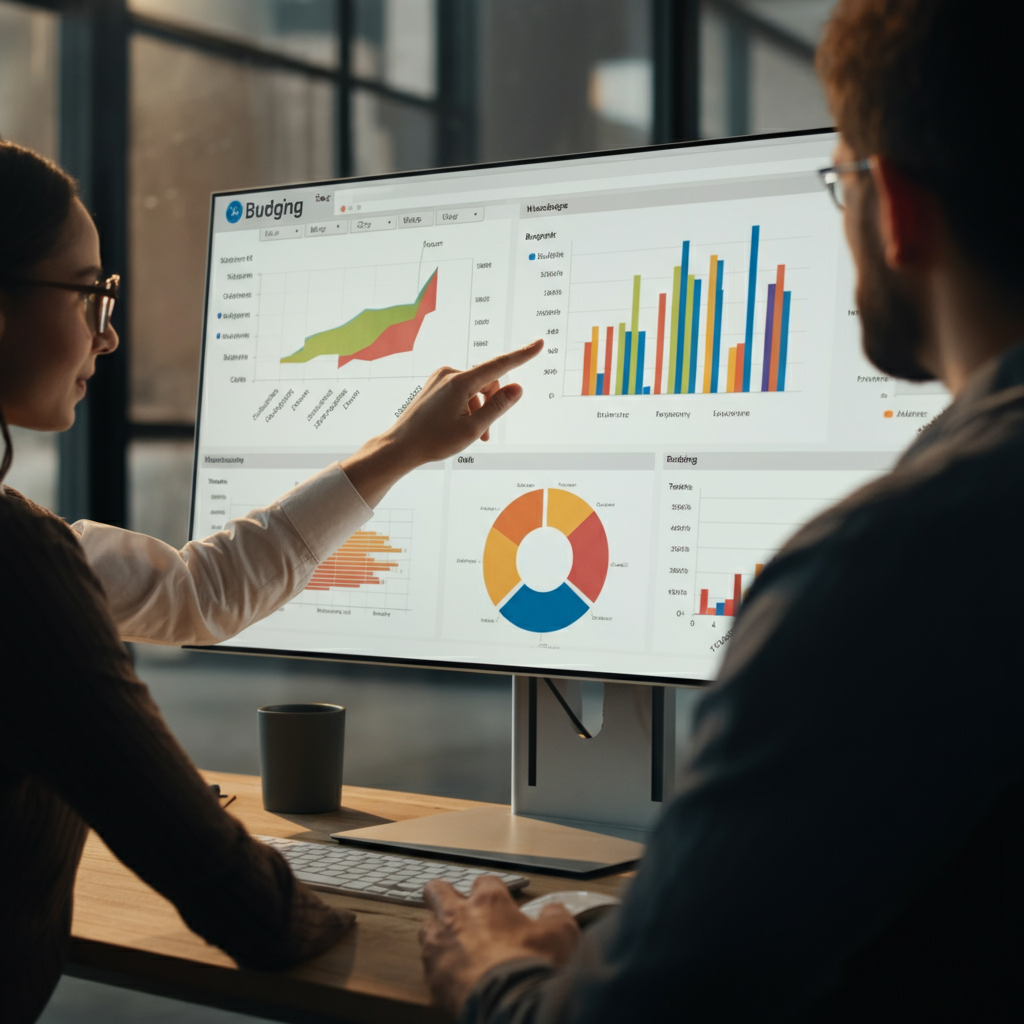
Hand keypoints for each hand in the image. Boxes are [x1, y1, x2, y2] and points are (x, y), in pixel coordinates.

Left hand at [342, 340, 542, 506]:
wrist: (400, 446)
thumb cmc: (434, 440)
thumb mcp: (473, 429)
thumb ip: (497, 407)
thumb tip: (517, 388)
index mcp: (460, 382)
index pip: (499, 365)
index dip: (522, 355)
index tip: (539, 344)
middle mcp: (450, 374)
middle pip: (487, 382)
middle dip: (492, 404)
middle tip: (486, 434)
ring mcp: (441, 378)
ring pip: (474, 389)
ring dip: (479, 409)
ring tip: (473, 435)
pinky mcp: (435, 384)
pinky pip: (461, 391)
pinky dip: (468, 406)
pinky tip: (461, 426)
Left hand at [419, 875, 579, 1016]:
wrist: (507, 1004)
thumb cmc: (529, 967)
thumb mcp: (560, 936)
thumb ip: (556, 917)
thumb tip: (555, 910)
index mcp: (489, 902)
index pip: (484, 881)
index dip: (490, 889)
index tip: (496, 900)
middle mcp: (458, 916)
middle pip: (437, 890)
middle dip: (443, 895)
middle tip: (456, 908)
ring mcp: (440, 944)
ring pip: (426, 925)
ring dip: (437, 932)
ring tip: (451, 944)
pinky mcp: (431, 974)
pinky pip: (428, 962)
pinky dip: (438, 965)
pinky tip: (451, 974)